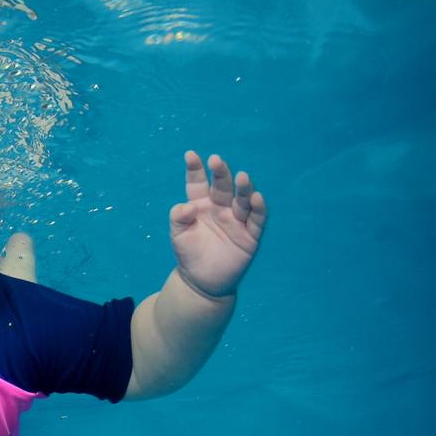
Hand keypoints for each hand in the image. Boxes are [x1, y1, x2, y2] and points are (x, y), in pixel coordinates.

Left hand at [169, 151, 267, 298]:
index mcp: (201, 204)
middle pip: (222, 187)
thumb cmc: (188, 253)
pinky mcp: (250, 235)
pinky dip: (258, 208)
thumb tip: (189, 206)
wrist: (202, 280)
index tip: (190, 155)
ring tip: (242, 177)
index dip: (196, 169)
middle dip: (221, 173)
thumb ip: (178, 217)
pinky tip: (256, 197)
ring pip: (243, 200)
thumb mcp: (177, 234)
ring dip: (244, 188)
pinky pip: (257, 219)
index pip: (198, 183)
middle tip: (217, 160)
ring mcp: (237, 220)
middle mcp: (221, 208)